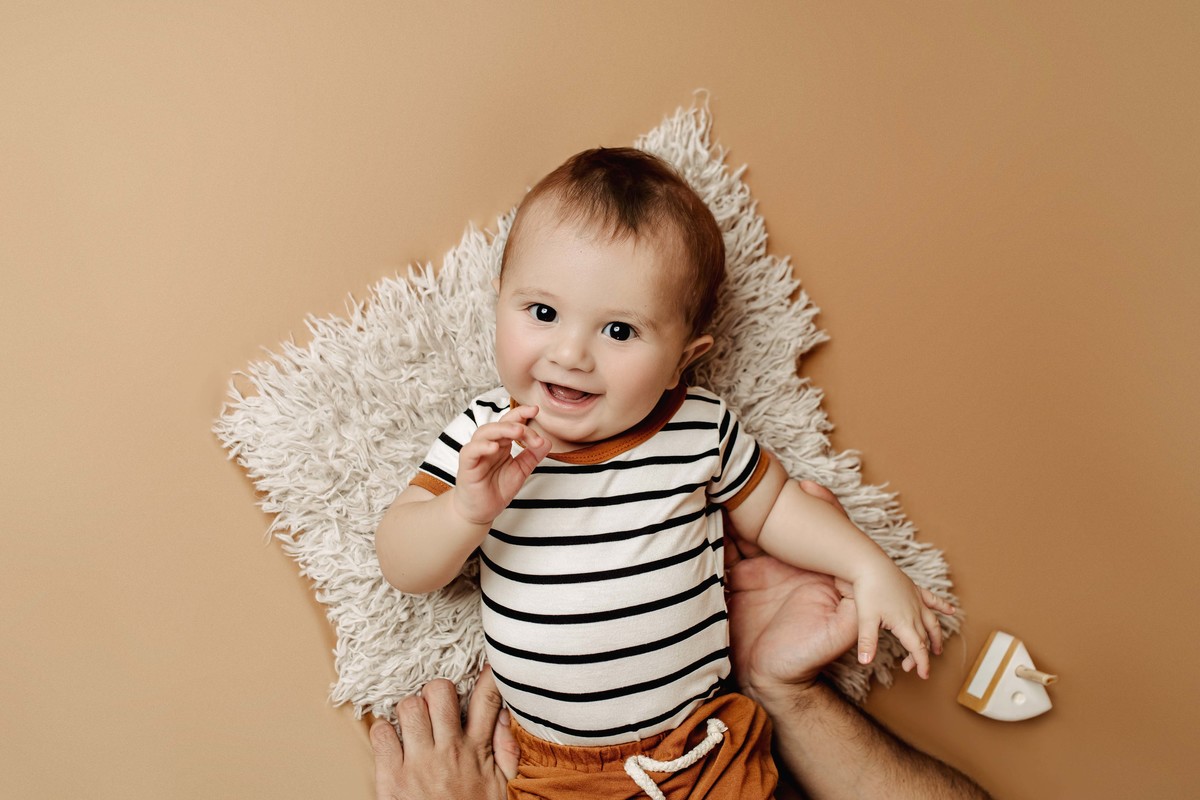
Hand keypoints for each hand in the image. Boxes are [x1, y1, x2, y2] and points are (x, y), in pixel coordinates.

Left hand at [370, 666, 519, 799]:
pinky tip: (393, 742)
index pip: (487, 699)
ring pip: (408, 706)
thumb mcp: (501, 786)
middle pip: (439, 692)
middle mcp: (448, 751)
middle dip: (437, 692)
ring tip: (414, 724)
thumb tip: (504, 715)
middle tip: (436, 706)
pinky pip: (380, 733)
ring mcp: (418, 763)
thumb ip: (505, 749)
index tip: (486, 666)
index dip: (488, 675)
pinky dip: (383, 731)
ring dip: (410, 710)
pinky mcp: (392, 778)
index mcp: (477, 752)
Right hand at [454, 406, 550, 525]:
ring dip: (502, 430)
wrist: (479, 512)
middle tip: (530, 431)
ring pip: (484, 432)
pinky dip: (482, 446)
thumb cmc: (496, 490)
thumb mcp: (520, 472)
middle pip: (499, 425)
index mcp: (501, 444)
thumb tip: (547, 441)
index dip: (521, 414)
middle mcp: (488, 445)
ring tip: (518, 432)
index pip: (510, 423)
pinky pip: (471, 451)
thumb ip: (532, 456)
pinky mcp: (466, 466)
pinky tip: (494, 447)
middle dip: (516, 423)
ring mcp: (476, 454)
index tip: (536, 410)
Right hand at [726, 481, 858, 700]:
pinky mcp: (737, 581)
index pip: (812, 536)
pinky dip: (716, 535)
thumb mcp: (837, 634)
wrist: (771, 684)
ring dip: (739, 514)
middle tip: (753, 478)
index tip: (800, 487)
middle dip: (767, 504)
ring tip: (728, 490)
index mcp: (813, 572)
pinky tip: (708, 516)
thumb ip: (854, 609)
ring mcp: (761, 571)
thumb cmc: (807, 659)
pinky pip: (726, 553)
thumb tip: (868, 582)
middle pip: (778, 528)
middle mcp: (787, 566)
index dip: (808, 512)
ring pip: (750, 534)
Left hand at [847, 561, 954, 678]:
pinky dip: (942, 606)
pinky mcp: (914, 589)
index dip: (922, 664)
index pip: (918, 649)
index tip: (923, 675)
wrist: (869, 564)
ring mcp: (916, 600)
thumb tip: (865, 662)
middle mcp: (915, 613)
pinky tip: (951, 610)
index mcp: (904, 623)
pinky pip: (932, 599)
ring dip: (936, 636)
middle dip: (922, 654)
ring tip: (938, 648)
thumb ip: (867, 642)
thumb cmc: (867, 590)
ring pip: (932, 622)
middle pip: (924, 639)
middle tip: (916, 666)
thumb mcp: (865, 619)